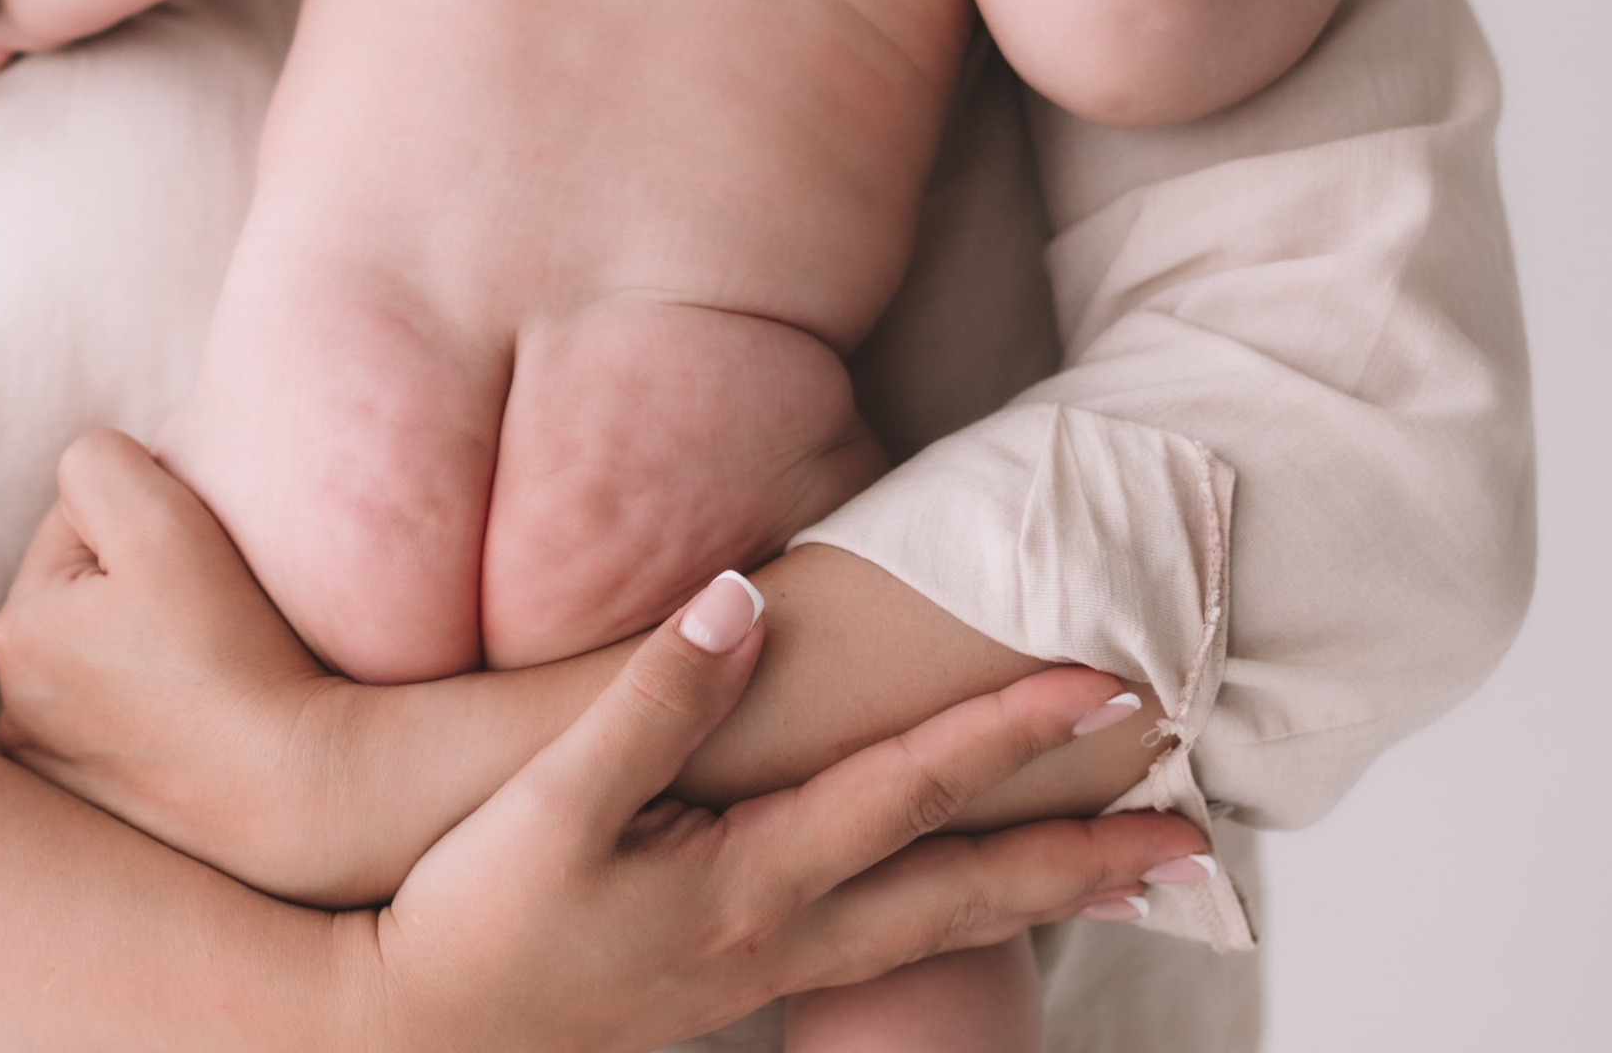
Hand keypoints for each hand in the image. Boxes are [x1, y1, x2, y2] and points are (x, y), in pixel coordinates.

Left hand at [0, 432, 349, 894]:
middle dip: (139, 581)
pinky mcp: (99, 814)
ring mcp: (55, 770)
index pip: (83, 518)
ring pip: (106, 654)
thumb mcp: (160, 517)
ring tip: (213, 665)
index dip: (151, 519)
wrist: (298, 792)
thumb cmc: (231, 648)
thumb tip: (93, 478)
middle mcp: (15, 709)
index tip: (203, 560)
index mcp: (17, 629)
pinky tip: (201, 721)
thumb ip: (99, 460)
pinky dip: (155, 711)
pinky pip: (125, 722)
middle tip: (213, 612)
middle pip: (88, 589)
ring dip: (144, 644)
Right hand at [338, 580, 1204, 1052]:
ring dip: (1041, 899)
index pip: (909, 795)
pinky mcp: (742, 982)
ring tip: (1128, 878)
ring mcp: (770, 972)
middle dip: (1082, 856)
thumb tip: (742, 601)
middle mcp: (785, 935)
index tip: (1100, 689)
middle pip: (964, 892)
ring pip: (939, 931)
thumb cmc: (481, 912)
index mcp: (752, 883)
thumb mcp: (552, 802)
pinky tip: (976, 913)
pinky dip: (963, 927)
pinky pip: (890, 951)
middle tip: (1189, 829)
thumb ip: (653, 702)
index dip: (1005, 738)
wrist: (421, 1032)